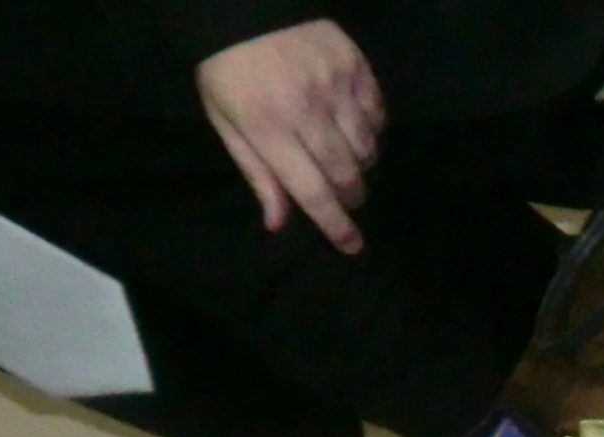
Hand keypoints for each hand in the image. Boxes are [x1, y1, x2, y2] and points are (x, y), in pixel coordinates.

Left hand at [197, 21, 384, 255]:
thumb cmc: (228, 72)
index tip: (352, 246)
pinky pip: (377, 113)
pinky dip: (370, 127)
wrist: (243, 8)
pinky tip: (351, 122)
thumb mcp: (226, 124)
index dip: (335, 225)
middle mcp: (307, 110)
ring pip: (367, 147)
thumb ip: (256, 173)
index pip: (313, 191)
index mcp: (269, 128)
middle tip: (343, 196)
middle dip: (350, 196)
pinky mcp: (354, 65)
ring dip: (360, 162)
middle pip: (347, 175)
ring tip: (344, 155)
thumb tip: (279, 223)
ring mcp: (335, 85)